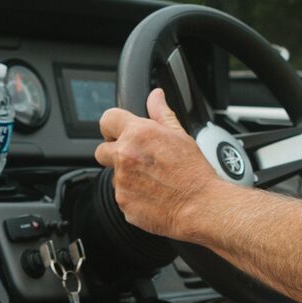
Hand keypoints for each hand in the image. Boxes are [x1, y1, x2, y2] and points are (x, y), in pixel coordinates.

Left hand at [95, 87, 223, 239]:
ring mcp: (122, 181)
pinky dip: (133, 195)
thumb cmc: (193, 172)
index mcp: (137, 134)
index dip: (112, 125)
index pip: (108, 119)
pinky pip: (122, 195)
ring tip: (152, 179)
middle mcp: (124, 156)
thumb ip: (161, 113)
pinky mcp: (123, 203)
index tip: (117, 132)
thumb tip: (156, 96)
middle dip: (115, 153)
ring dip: (127, 176)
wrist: (200, 206)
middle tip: (137, 159)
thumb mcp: (180, 135)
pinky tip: (152, 194)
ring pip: (114, 175)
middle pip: (102, 150)